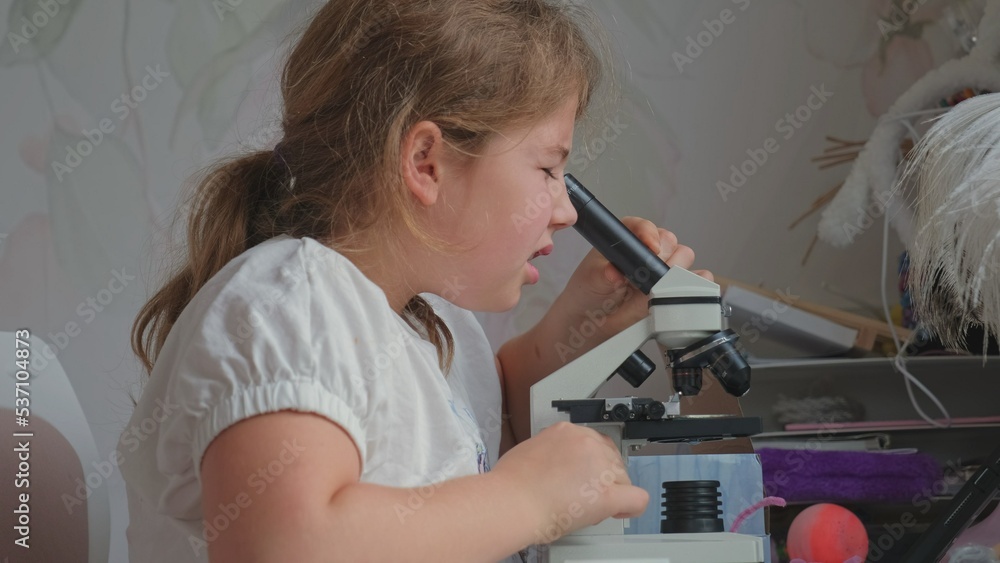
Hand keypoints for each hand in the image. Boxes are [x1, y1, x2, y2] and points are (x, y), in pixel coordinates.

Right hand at [490, 422, 648, 542]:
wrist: (511, 502)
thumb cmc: (510, 484)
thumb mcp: (528, 450)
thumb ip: (549, 452)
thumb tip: (554, 464)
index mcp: (566, 432)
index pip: (592, 443)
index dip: (589, 463)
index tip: (582, 475)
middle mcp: (586, 442)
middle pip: (610, 458)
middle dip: (599, 477)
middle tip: (579, 494)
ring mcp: (600, 466)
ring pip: (622, 478)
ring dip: (609, 491)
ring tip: (585, 506)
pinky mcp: (608, 494)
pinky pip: (636, 498)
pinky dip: (629, 507)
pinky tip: (617, 512)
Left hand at [558, 217, 712, 342]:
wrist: (591, 322)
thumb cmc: (588, 293)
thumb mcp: (590, 282)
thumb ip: (603, 275)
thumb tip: (614, 273)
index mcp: (625, 238)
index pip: (642, 227)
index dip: (648, 235)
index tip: (650, 248)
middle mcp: (646, 249)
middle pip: (669, 241)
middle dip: (662, 257)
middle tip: (647, 276)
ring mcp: (661, 268)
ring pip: (683, 258)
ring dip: (675, 272)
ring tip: (655, 289)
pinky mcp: (673, 287)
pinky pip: (695, 279)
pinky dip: (695, 283)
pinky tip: (680, 291)